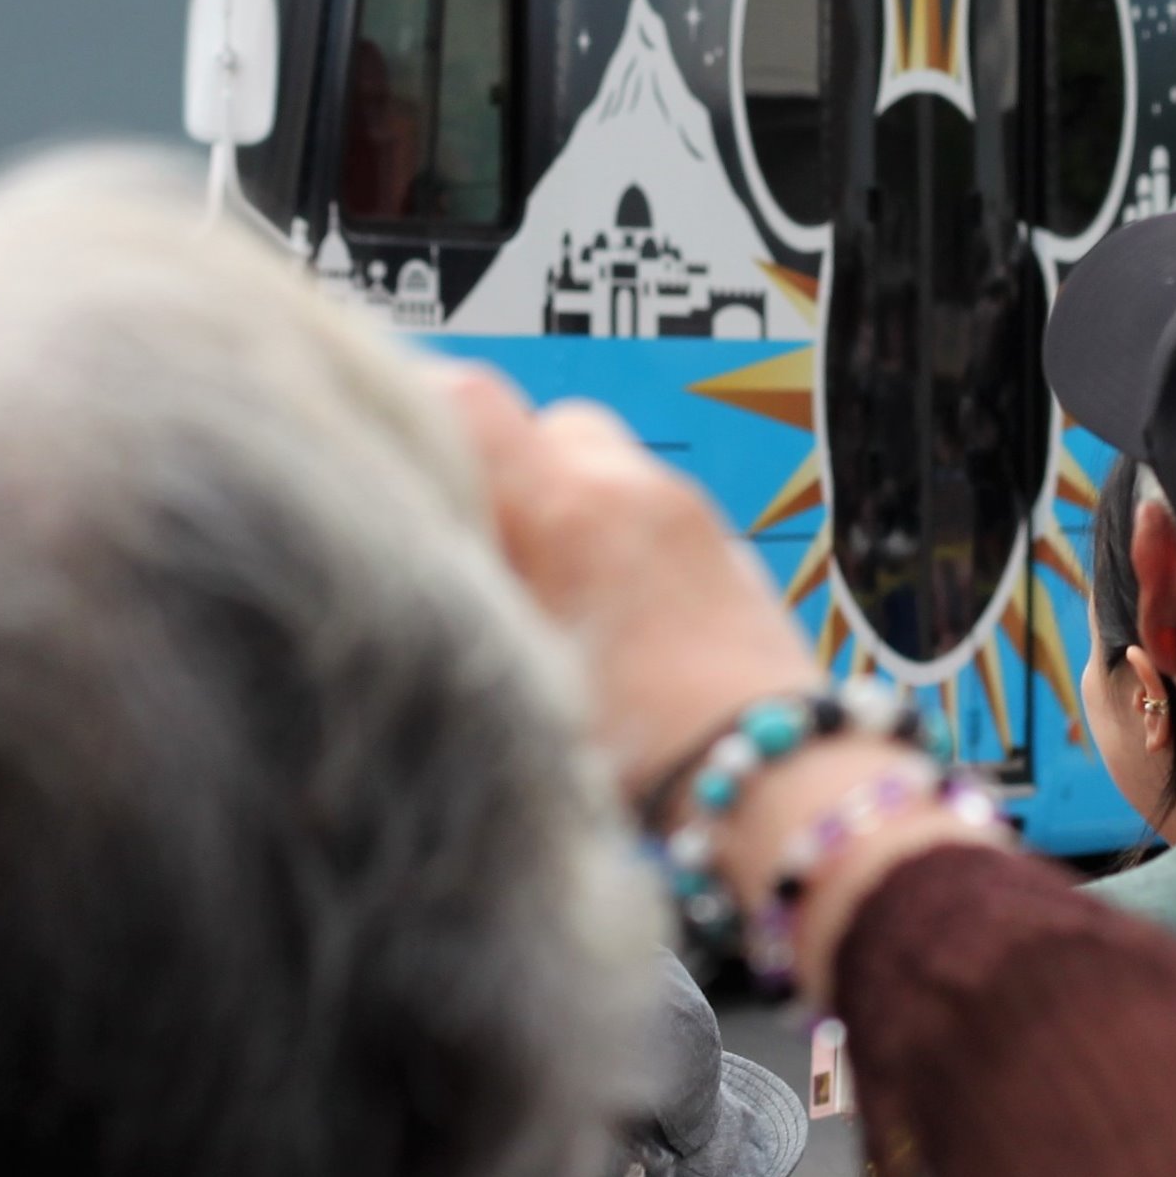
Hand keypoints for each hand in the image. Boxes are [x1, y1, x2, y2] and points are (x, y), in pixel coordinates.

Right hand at [442, 370, 814, 797]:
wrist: (777, 776)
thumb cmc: (641, 752)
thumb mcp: (512, 675)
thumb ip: (465, 587)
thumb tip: (423, 549)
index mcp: (565, 510)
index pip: (470, 400)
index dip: (421, 415)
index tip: (398, 466)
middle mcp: (630, 488)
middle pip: (541, 427)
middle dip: (502, 476)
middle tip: (480, 549)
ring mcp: (688, 511)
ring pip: (600, 467)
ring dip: (563, 508)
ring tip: (547, 592)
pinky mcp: (725, 546)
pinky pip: (649, 510)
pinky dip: (615, 540)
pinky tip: (608, 616)